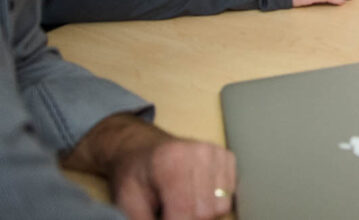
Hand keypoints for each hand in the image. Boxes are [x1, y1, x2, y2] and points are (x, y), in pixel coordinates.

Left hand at [65, 114, 235, 219]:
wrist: (141, 147)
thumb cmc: (134, 174)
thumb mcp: (128, 201)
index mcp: (171, 162)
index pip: (185, 211)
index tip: (163, 219)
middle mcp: (200, 153)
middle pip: (206, 211)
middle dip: (188, 219)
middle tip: (170, 212)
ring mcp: (216, 153)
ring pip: (221, 206)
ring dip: (203, 212)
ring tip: (183, 203)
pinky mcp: (227, 156)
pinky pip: (230, 194)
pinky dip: (213, 200)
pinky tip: (196, 192)